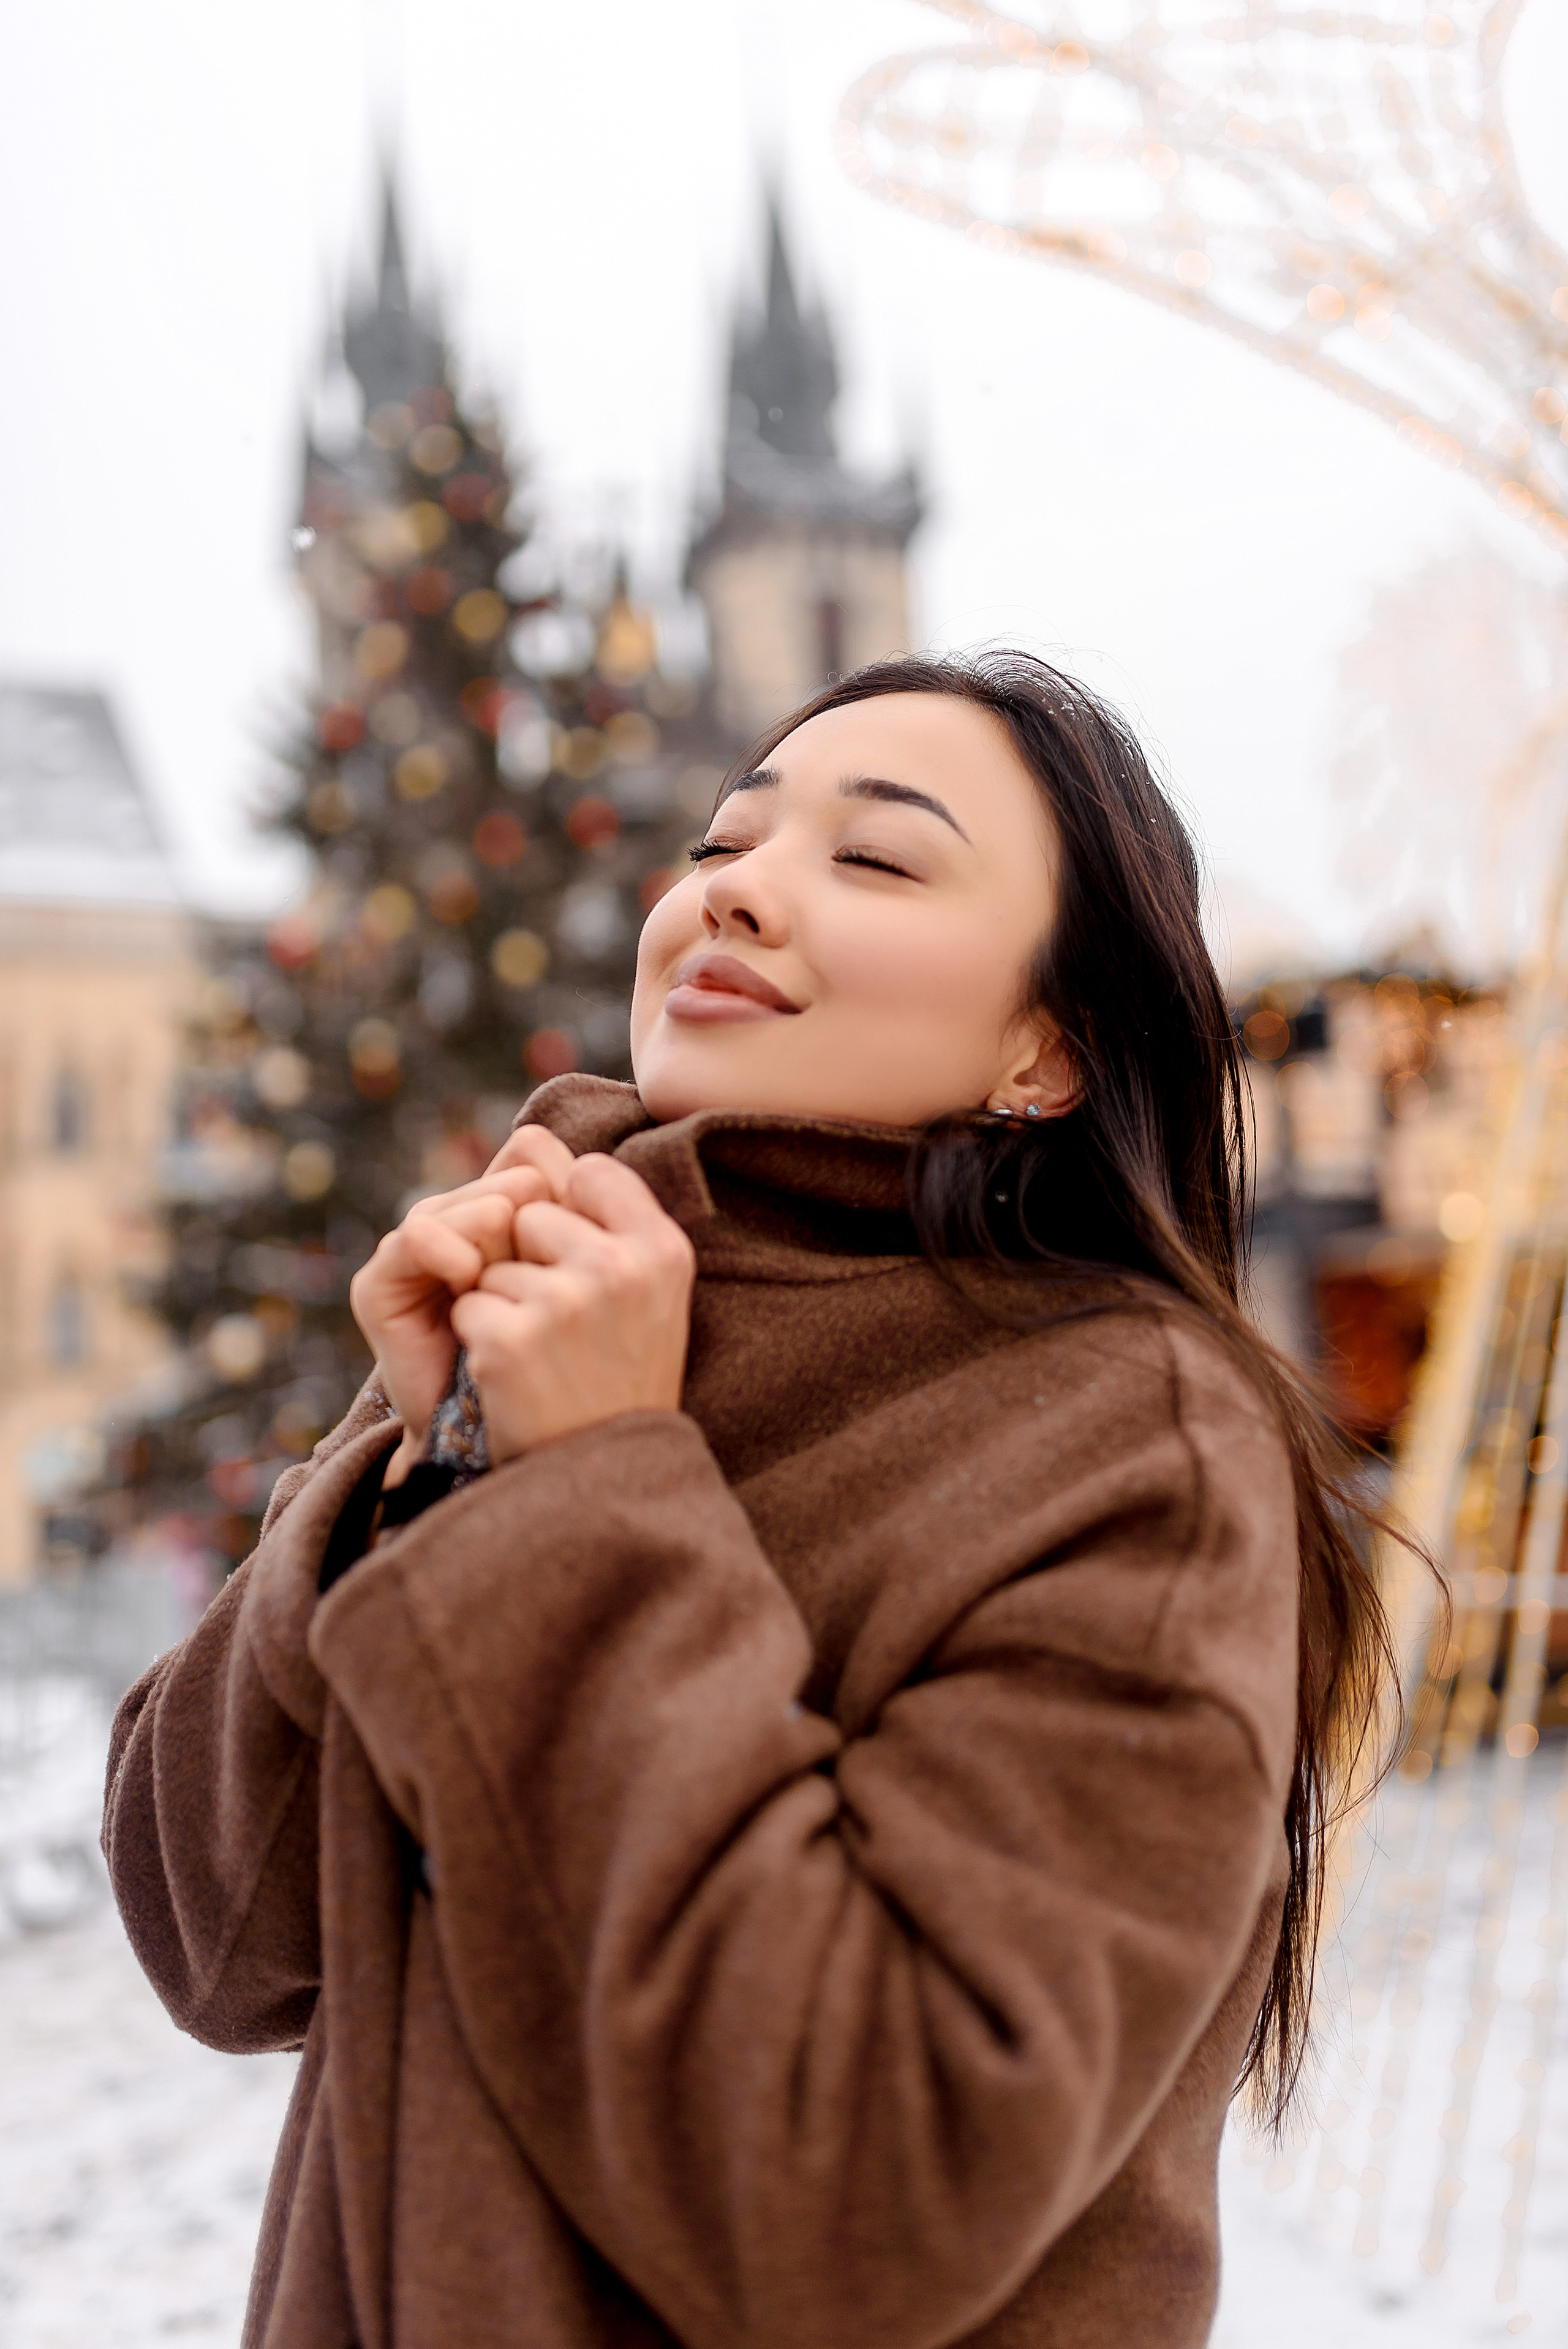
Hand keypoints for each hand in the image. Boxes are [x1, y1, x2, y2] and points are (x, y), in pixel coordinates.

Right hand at [349, 1126, 577, 1480]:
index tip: (592, 1238)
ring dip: (495, 1233)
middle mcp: (463, 1227)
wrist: (523, 1450)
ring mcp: (422, 1254)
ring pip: (465, 1203)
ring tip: (507, 1275)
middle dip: (536, 1217)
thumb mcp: (587, 1286)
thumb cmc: (567, 1370)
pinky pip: (414, 1237)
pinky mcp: (382, 1285)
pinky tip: (467, 1275)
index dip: (564, 1188)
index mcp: (514, 1217)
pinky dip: (446, 1248)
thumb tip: (552, 1143)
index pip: (533, 1154)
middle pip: (506, 1175)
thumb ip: (583, 1218)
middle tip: (551, 1268)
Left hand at [449, 1152, 695, 1462]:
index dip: (570, 1214)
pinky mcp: (513, 1342)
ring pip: (493, 1265)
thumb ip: (602, 1213)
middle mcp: (622, 1269)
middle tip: (564, 1327)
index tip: (581, 1263)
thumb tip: (527, 1137)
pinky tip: (517, 1379)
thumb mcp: (641, 1290)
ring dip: (502, 1307)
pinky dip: (479, 1342)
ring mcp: (567, 1305)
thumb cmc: (621, 1374)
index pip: (590, 1173)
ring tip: (545, 1358)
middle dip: (528, 1263)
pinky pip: (468, 1308)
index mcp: (664, 1250)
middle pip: (531, 1215)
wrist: (605, 1478)